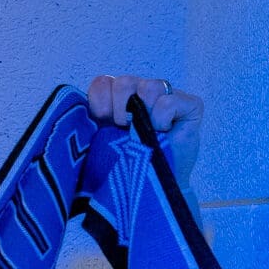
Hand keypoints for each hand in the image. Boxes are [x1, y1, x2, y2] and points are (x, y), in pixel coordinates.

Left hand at [87, 74, 201, 179]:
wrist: (149, 186)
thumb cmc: (123, 163)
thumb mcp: (96, 140)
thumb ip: (86, 119)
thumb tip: (78, 106)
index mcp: (117, 96)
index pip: (102, 82)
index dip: (99, 102)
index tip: (102, 123)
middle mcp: (142, 91)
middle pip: (125, 81)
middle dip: (120, 109)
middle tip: (124, 129)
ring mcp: (167, 95)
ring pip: (149, 86)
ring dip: (142, 114)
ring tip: (144, 132)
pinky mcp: (190, 104)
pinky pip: (169, 101)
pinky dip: (161, 120)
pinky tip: (163, 132)